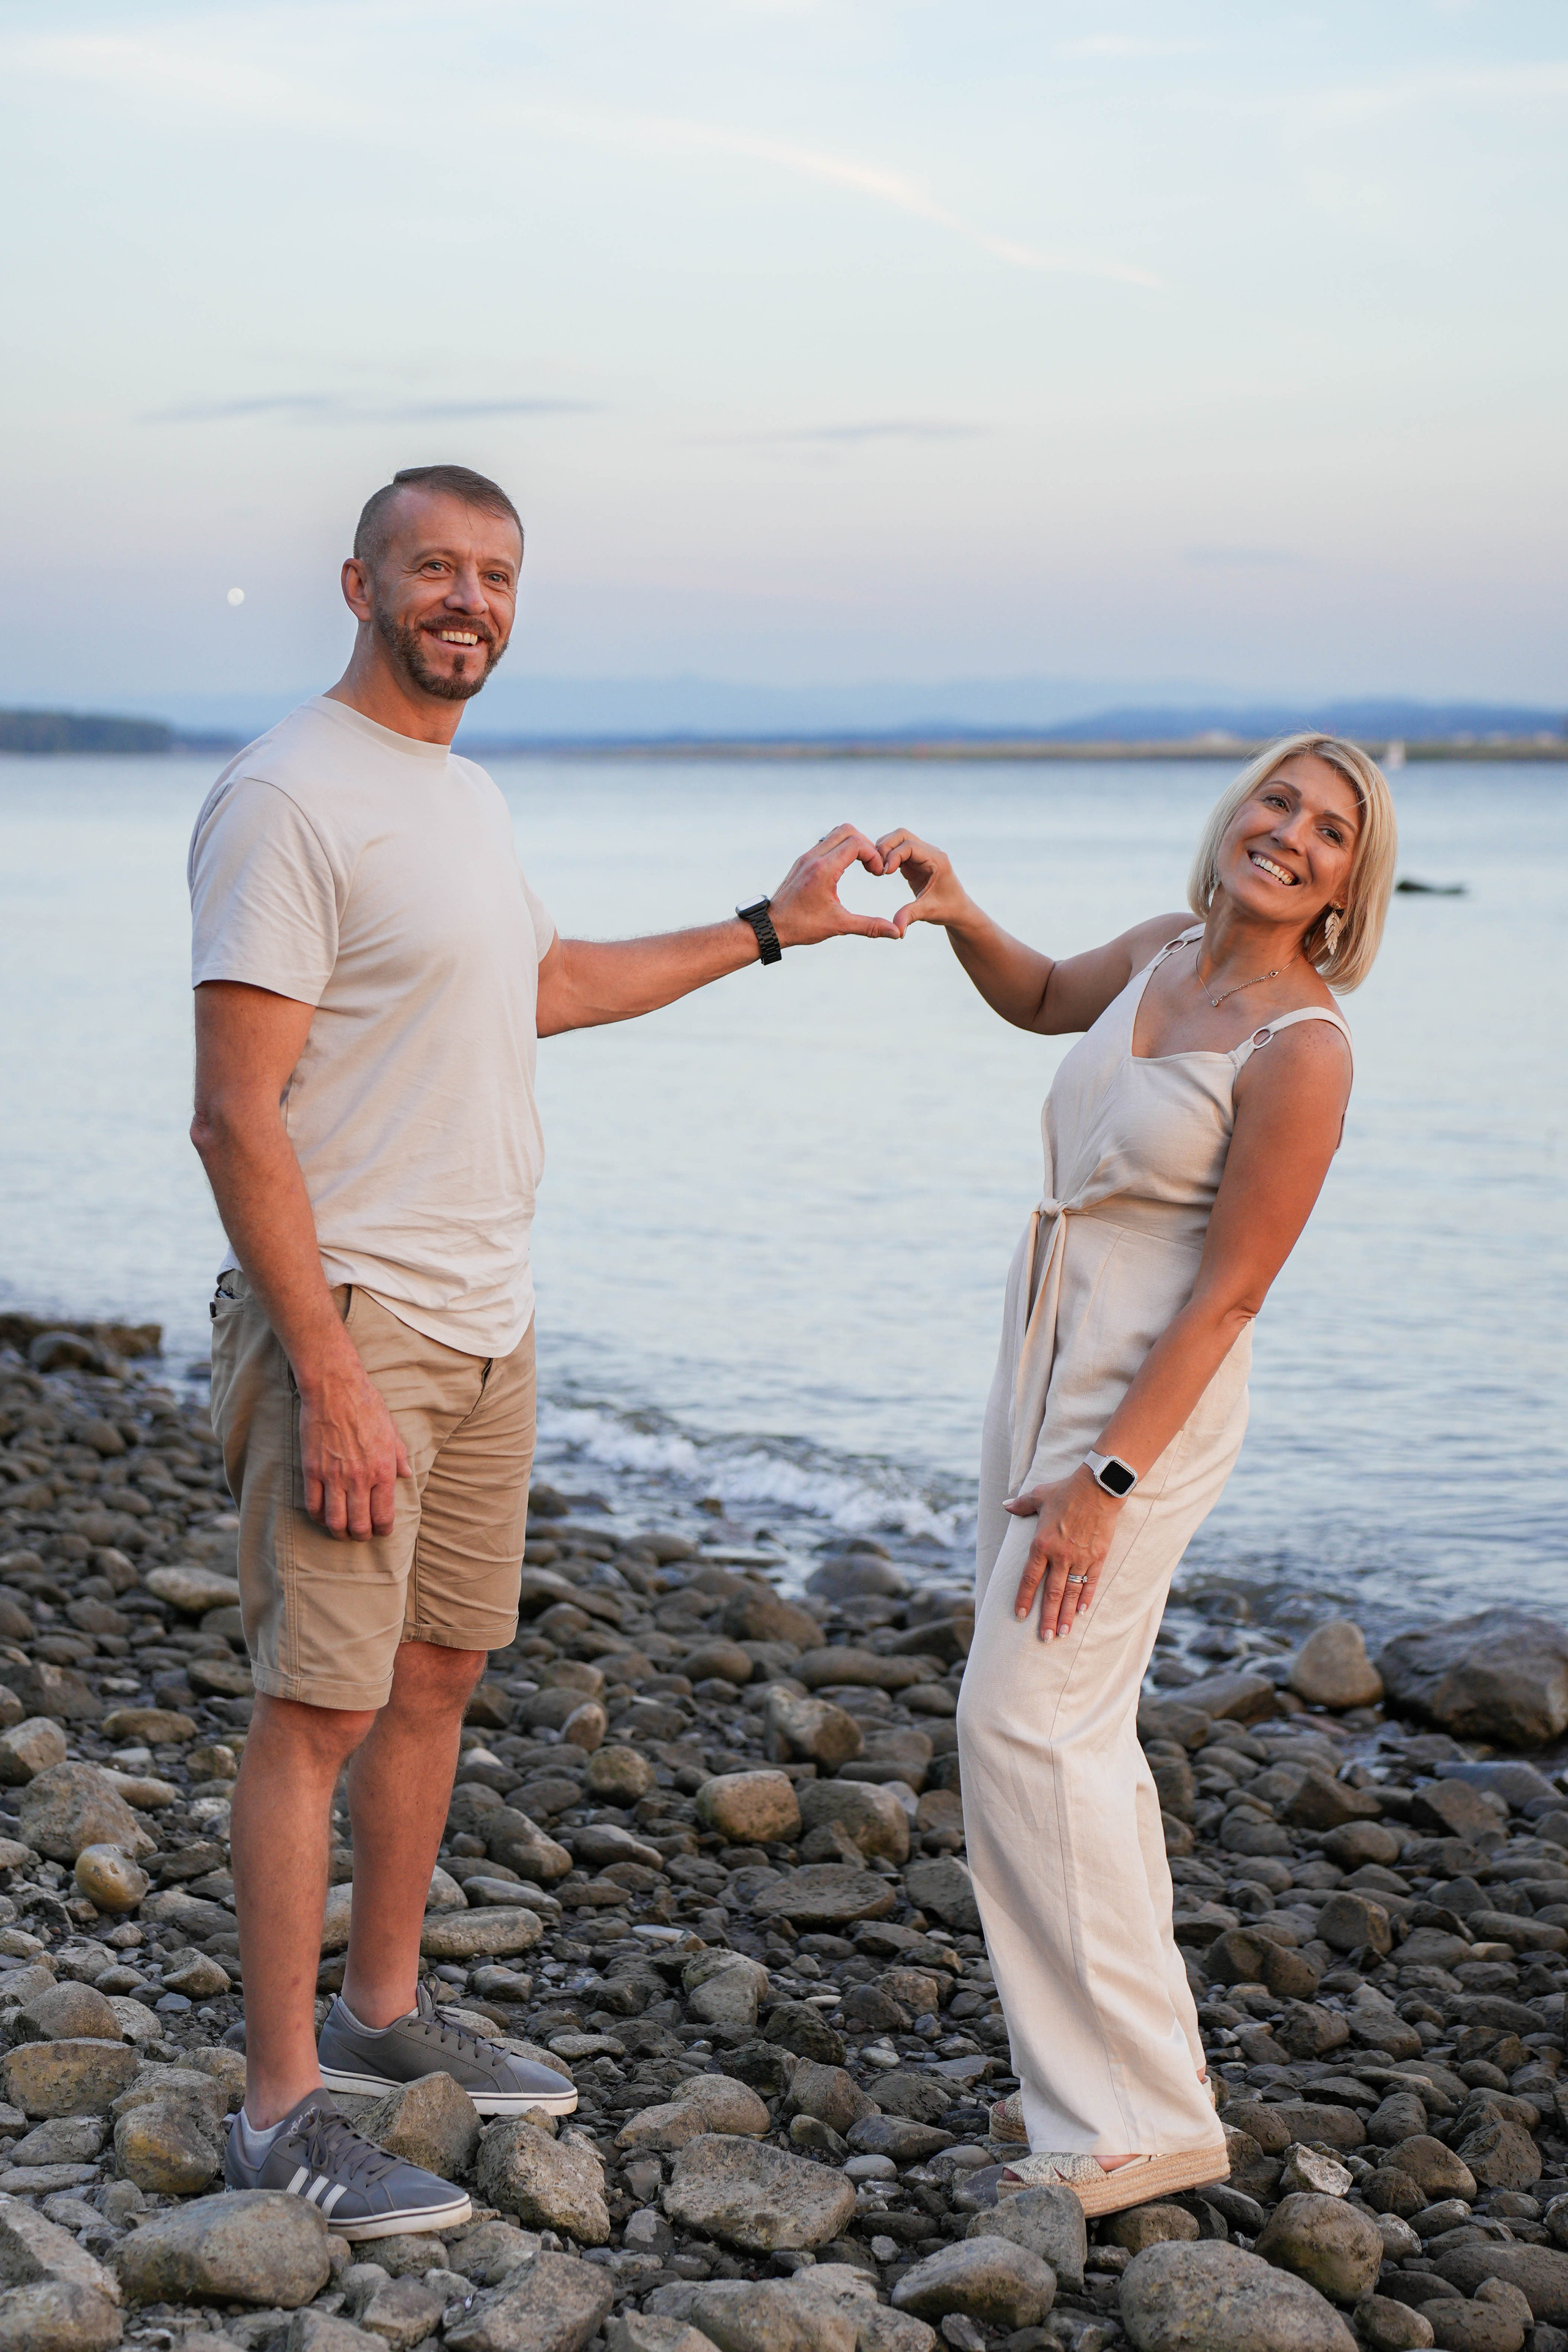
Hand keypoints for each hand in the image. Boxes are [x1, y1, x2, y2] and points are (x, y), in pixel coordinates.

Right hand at [296, 1330, 411, 1540]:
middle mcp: (359, 1478)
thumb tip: (407, 1474)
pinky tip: (323, 1515)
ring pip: (335, 1521)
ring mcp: (334, 1476)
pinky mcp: (312, 1470)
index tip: (381, 1531)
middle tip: (360, 1534)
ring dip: (339, 1532)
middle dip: (361, 1536)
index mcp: (383, 1469)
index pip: (383, 1515)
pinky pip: (313, 1505)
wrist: (335, 1388)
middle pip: (359, 1525)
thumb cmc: (366, 1405)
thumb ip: (399, 1456)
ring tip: (342, 1531)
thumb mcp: (391, 1429)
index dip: (383, 1530)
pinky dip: (319, 1516)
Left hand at [768, 823, 900, 947]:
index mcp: (824, 870)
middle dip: (866, 845)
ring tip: (861, 865)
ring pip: (835, 833)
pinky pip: (826, 843)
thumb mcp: (838, 926)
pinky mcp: (803, 860)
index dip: (873, 855)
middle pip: (847, 830)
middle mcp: (814, 857)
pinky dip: (841, 848)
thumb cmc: (802, 926)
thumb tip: (896, 933)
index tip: (877, 873)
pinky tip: (846, 868)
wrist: (771, 926)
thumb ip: (869, 926)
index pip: (856, 843)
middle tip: (871, 866)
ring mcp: (806, 857)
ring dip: (853, 844)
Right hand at [875, 828, 969, 935]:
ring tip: (876, 870)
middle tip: (875, 868)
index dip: (893, 855)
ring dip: (883, 851)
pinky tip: (880, 872)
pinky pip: (897, 851)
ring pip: (897, 840)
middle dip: (885, 847)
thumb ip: (910, 916)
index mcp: (936, 859)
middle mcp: (930, 852)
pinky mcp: (914, 861)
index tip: (884, 873)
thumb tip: (896, 930)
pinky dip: (886, 857)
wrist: (957, 910)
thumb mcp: (928, 912)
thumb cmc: (947, 910)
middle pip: (901, 835)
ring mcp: (921, 855)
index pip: (910, 845)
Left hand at [1005, 1466, 1122, 1639]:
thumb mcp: (1039, 1495)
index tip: (1020, 1615)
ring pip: (1071, 1593)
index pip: (1030, 1578)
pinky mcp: (1098, 1557)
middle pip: (1051, 1593)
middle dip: (1047, 1618)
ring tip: (1062, 1633)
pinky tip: (1081, 1612)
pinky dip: (1086, 1598)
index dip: (1024, 1598)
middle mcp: (1060, 1555)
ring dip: (1066, 1615)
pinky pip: (1091, 1583)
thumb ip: (1021, 1505)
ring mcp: (1080, 1558)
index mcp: (1041, 1543)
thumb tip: (1005, 1505)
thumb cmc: (1066, 1490)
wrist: (1098, 1487)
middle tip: (1044, 1638)